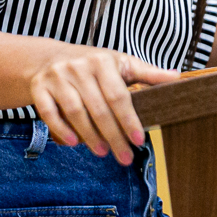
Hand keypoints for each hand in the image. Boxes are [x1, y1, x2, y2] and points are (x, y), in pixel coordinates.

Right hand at [28, 45, 178, 164]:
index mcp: (103, 61)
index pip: (119, 95)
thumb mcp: (121, 64)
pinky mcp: (39, 88)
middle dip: (113, 135)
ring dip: (90, 135)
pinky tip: (74, 143)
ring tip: (104, 152)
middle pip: (98, 108)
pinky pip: (49, 112)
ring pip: (75, 111)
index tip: (139, 140)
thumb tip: (177, 78)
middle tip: (125, 157)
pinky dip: (61, 129)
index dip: (129, 119)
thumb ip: (147, 73)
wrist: (49, 58)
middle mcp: (79, 67)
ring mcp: (57, 77)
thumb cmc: (93, 65)